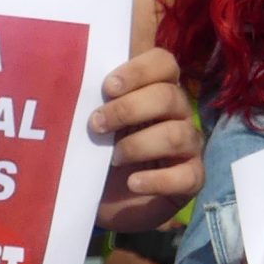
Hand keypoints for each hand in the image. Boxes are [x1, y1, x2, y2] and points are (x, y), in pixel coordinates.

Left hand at [91, 47, 204, 232]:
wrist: (103, 200)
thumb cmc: (97, 152)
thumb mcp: (91, 123)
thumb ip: (90, 97)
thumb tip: (72, 68)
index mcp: (156, 90)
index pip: (163, 63)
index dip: (138, 71)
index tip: (107, 87)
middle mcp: (177, 113)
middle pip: (168, 96)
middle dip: (128, 109)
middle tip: (97, 125)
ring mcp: (188, 146)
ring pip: (176, 135)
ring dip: (139, 145)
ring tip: (113, 158)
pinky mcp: (191, 179)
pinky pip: (186, 176)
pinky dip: (157, 180)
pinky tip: (133, 183)